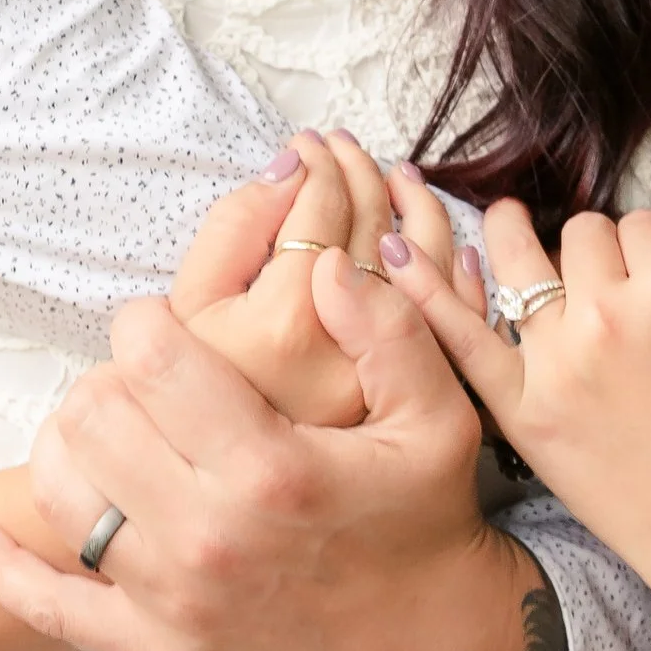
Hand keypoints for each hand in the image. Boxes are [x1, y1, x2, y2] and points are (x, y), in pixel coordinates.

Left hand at [0, 251, 530, 650]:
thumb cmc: (430, 521)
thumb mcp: (435, 416)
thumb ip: (386, 329)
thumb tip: (326, 266)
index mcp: (271, 468)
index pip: (150, 354)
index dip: (148, 324)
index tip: (169, 332)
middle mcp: (211, 536)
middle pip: (92, 413)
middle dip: (112, 380)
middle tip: (150, 386)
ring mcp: (176, 602)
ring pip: (62, 490)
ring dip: (73, 447)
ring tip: (113, 436)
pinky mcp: (157, 650)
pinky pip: (47, 605)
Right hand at [168, 129, 437, 430]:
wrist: (267, 504)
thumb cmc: (202, 400)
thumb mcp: (191, 312)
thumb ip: (229, 233)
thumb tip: (288, 172)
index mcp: (283, 326)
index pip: (317, 212)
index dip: (314, 166)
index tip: (305, 146)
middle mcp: (351, 352)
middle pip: (373, 231)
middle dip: (361, 174)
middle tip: (342, 148)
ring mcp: (394, 379)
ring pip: (427, 263)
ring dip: (415, 205)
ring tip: (393, 176)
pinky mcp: (425, 404)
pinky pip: (459, 316)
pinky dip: (456, 264)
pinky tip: (436, 240)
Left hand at [385, 198, 650, 640]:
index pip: (640, 225)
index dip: (643, 245)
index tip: (644, 268)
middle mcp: (611, 312)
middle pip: (581, 236)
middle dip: (590, 251)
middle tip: (595, 279)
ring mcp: (559, 360)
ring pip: (520, 261)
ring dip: (508, 235)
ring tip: (501, 224)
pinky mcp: (522, 409)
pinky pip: (463, 338)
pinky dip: (423, 294)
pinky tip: (391, 255)